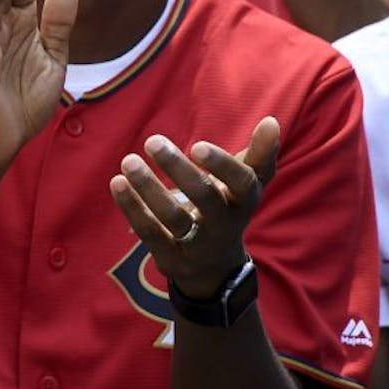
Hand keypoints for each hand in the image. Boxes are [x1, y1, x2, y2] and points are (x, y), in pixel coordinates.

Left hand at [109, 116, 280, 298]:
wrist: (214, 267)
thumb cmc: (228, 208)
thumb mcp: (247, 185)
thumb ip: (260, 155)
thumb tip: (271, 121)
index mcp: (244, 202)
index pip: (242, 184)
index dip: (223, 165)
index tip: (197, 145)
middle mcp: (224, 226)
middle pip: (205, 199)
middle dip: (179, 170)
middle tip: (152, 141)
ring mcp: (197, 246)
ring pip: (173, 218)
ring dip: (148, 188)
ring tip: (129, 160)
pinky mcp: (171, 258)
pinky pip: (150, 233)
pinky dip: (132, 208)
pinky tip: (117, 182)